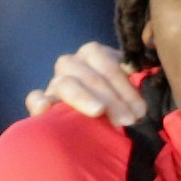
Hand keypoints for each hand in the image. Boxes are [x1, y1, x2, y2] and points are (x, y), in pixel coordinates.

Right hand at [24, 41, 148, 123]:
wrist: (111, 125)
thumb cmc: (126, 105)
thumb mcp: (136, 89)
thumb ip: (141, 79)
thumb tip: (146, 73)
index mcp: (94, 55)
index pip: (105, 62)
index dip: (123, 86)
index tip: (140, 110)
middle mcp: (73, 65)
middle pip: (86, 74)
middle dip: (109, 97)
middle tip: (127, 120)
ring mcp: (56, 83)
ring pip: (64, 83)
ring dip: (83, 98)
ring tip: (98, 113)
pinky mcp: (45, 103)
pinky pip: (35, 98)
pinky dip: (39, 102)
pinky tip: (46, 109)